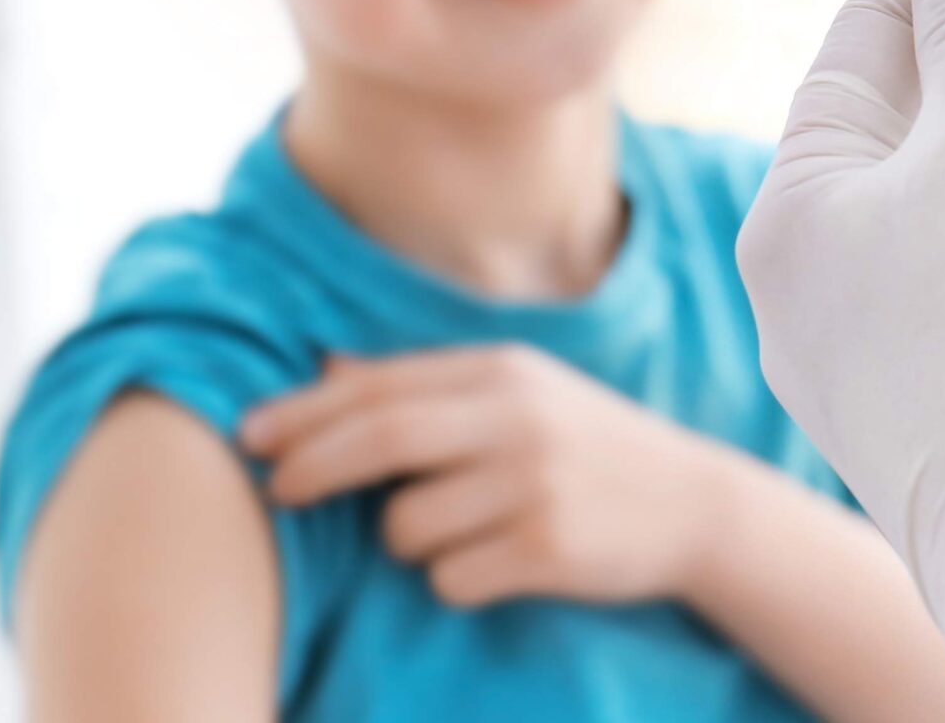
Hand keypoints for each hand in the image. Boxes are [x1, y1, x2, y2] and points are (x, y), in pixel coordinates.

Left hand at [240, 342, 739, 606]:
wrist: (694, 504)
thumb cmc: (586, 445)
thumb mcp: (518, 392)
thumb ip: (424, 381)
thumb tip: (323, 365)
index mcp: (503, 371)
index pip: (378, 386)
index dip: (304, 412)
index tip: (250, 435)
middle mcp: (518, 418)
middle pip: (379, 438)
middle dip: (311, 467)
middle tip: (275, 492)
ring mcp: (536, 483)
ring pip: (407, 526)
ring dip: (405, 540)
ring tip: (454, 532)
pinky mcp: (549, 547)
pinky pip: (450, 579)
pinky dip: (455, 579)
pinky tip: (498, 564)